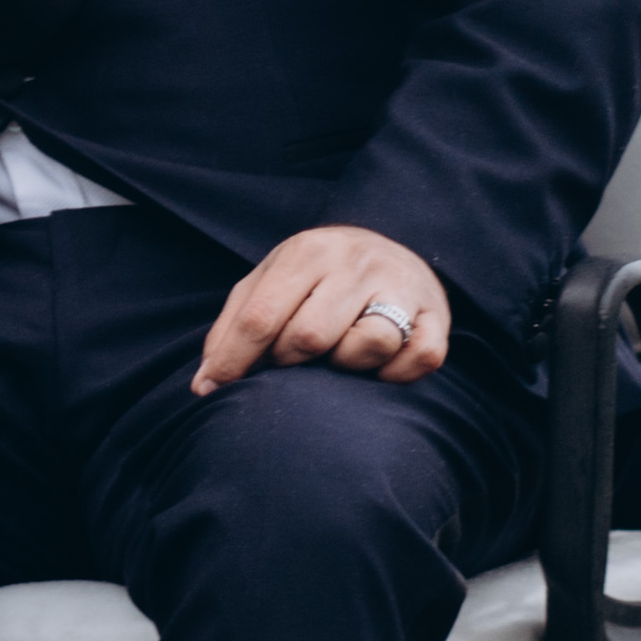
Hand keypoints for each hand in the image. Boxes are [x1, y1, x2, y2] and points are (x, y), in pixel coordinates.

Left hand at [196, 225, 452, 392]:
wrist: (390, 249)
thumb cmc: (314, 278)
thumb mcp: (268, 283)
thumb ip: (233, 328)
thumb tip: (204, 385)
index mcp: (308, 251)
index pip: (261, 316)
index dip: (233, 362)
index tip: (213, 391)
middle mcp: (358, 262)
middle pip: (309, 337)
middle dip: (291, 360)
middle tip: (295, 356)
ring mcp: (402, 286)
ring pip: (367, 346)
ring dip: (346, 365)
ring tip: (340, 353)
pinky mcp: (437, 316)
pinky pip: (419, 359)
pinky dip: (396, 375)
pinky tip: (380, 367)